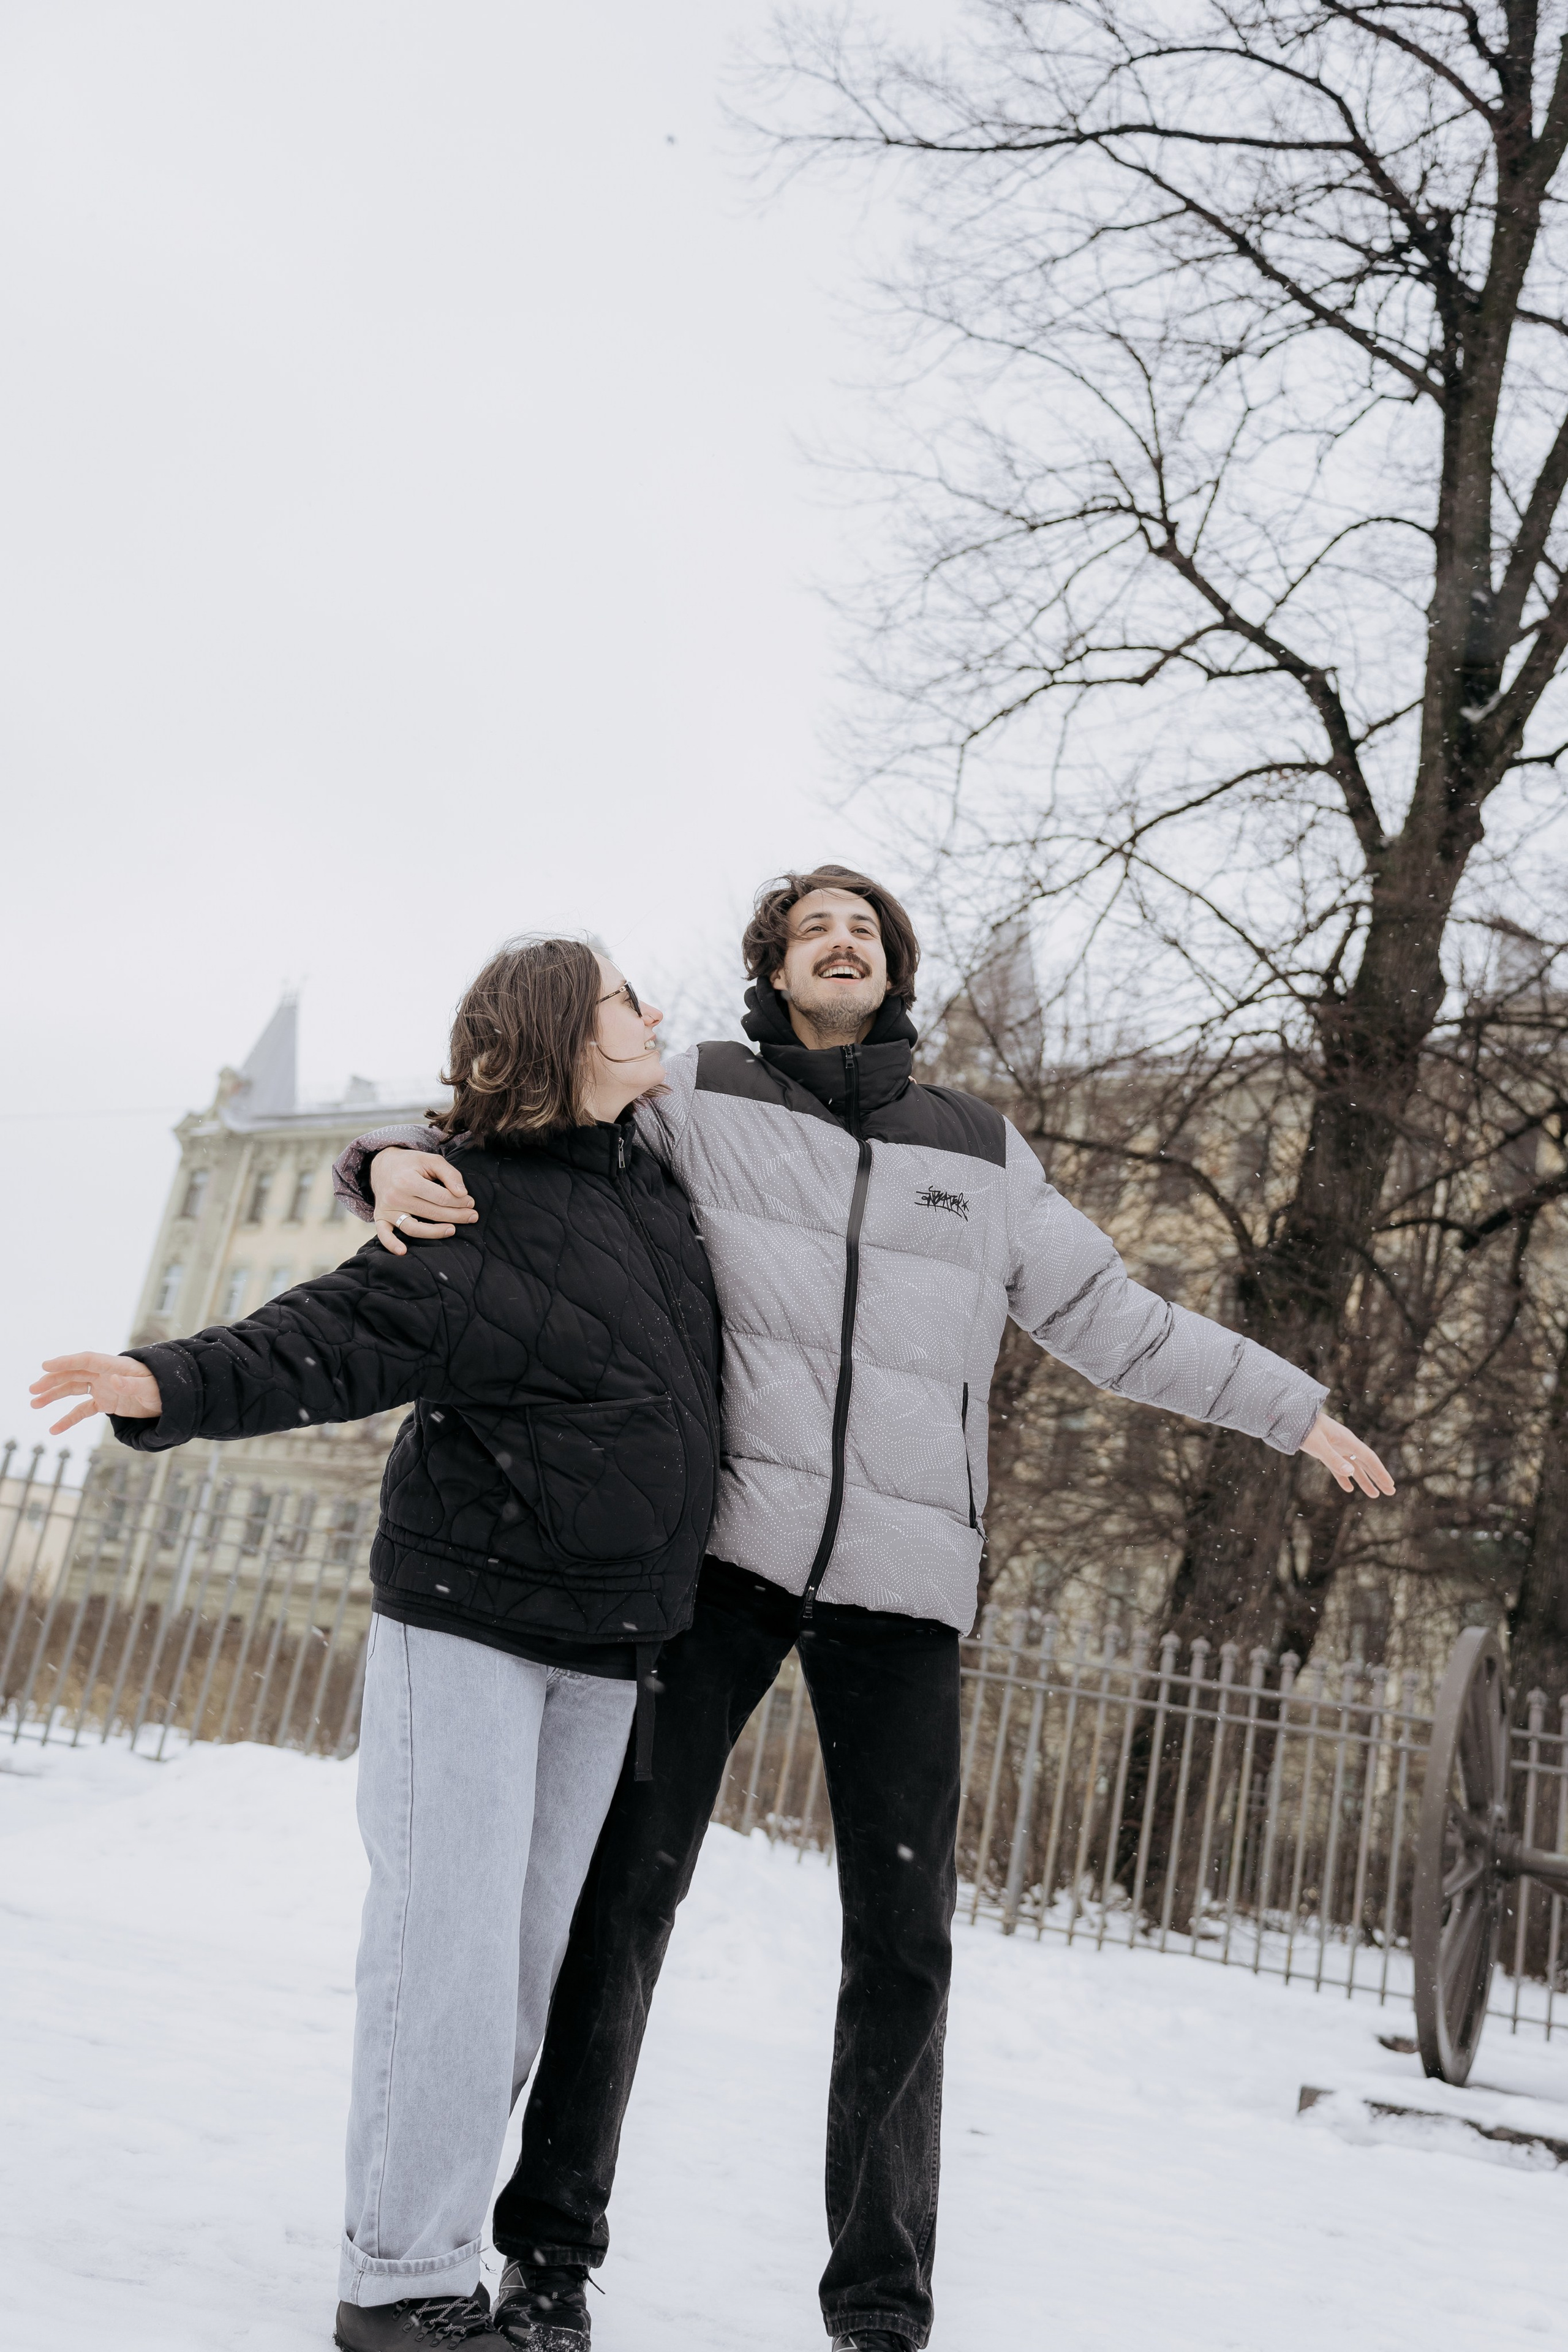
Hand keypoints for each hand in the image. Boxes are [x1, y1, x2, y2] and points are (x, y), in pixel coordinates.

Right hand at [30, 1352, 161, 1435]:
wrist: (172, 1399)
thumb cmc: (163, 1388)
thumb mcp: (151, 1388)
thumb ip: (133, 1385)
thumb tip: (114, 1380)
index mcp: (115, 1366)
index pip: (86, 1360)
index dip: (66, 1362)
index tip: (45, 1365)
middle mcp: (105, 1375)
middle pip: (73, 1374)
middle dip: (52, 1380)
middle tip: (33, 1390)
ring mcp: (104, 1388)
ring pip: (73, 1389)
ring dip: (54, 1395)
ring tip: (34, 1403)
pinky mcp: (106, 1402)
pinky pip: (82, 1409)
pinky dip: (68, 1418)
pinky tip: (53, 1428)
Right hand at [370, 1149, 476, 1254]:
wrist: (383, 1165)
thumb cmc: (411, 1163)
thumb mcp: (431, 1160)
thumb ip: (450, 1174)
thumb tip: (463, 1193)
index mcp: (407, 1180)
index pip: (440, 1197)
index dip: (459, 1202)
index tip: (470, 1202)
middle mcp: (395, 1196)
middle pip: (430, 1213)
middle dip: (456, 1216)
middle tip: (472, 1217)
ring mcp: (387, 1209)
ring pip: (413, 1228)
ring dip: (435, 1232)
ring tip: (453, 1230)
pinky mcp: (380, 1217)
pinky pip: (384, 1234)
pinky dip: (391, 1244)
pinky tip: (403, 1251)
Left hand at [1299, 1411, 1394, 1498]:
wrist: (1289, 1414)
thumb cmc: (1303, 1427)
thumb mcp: (1318, 1445)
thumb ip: (1333, 1459)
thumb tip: (1351, 1472)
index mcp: (1347, 1440)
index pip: (1369, 1458)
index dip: (1380, 1472)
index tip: (1390, 1485)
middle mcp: (1344, 1444)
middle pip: (1365, 1463)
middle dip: (1378, 1478)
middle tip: (1390, 1491)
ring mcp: (1335, 1447)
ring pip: (1353, 1467)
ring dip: (1364, 1480)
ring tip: (1374, 1495)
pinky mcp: (1325, 1450)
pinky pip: (1338, 1466)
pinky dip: (1344, 1477)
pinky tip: (1348, 1488)